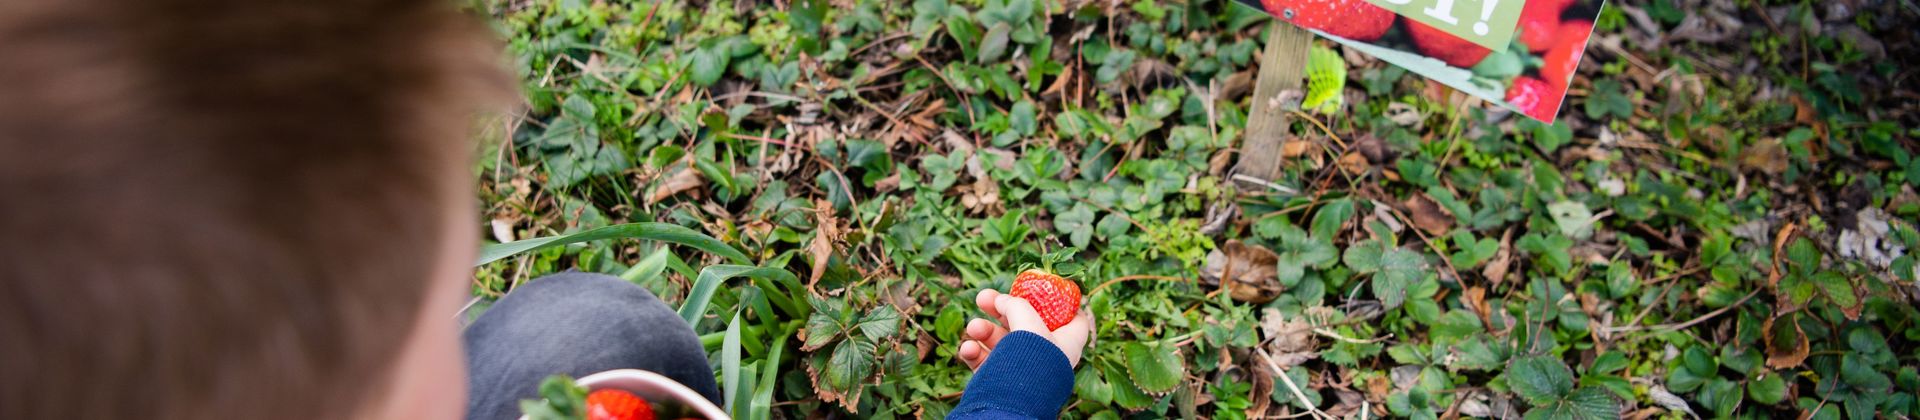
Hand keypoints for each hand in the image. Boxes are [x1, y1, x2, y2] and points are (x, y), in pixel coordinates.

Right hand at [956, 288, 1091, 369]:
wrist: (1014, 400)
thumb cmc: (1032, 359)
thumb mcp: (1028, 319)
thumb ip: (1015, 304)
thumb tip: (1000, 300)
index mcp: (1065, 342)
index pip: (1072, 319)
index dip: (1059, 302)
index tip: (1043, 289)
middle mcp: (1045, 355)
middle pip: (1023, 324)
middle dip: (1000, 309)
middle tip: (983, 297)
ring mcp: (1022, 368)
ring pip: (1000, 342)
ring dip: (983, 330)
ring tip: (973, 328)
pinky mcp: (1000, 380)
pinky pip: (984, 361)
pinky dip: (974, 352)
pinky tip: (968, 349)